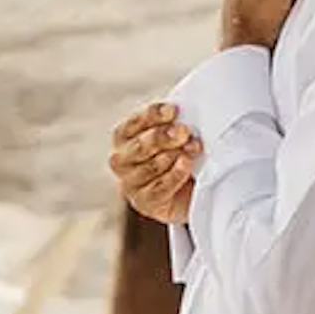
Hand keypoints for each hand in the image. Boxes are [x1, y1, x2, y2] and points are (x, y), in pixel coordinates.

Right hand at [110, 101, 200, 226]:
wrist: (188, 193)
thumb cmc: (178, 156)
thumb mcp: (176, 136)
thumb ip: (174, 124)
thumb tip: (183, 117)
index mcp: (124, 137)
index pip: (135, 123)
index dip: (153, 115)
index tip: (174, 111)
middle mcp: (121, 160)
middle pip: (140, 146)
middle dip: (164, 137)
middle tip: (184, 132)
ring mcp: (130, 183)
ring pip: (150, 167)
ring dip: (175, 156)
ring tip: (193, 148)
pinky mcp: (144, 202)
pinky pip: (159, 188)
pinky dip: (175, 175)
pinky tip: (186, 164)